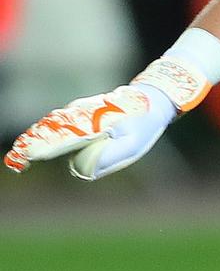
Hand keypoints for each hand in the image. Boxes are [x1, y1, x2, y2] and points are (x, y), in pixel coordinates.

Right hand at [6, 84, 175, 180]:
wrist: (151, 99)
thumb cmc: (142, 126)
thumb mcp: (132, 145)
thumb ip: (108, 158)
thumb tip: (81, 171)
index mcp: (95, 123)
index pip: (65, 138)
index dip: (45, 147)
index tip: (29, 156)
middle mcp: (82, 114)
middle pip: (51, 130)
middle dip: (32, 144)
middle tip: (16, 160)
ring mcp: (78, 111)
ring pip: (51, 125)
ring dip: (34, 139)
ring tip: (18, 156)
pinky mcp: (77, 112)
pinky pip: (55, 122)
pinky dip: (42, 133)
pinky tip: (30, 145)